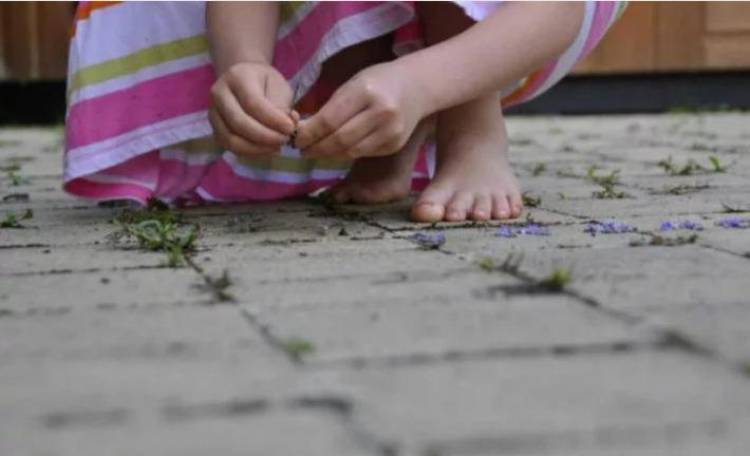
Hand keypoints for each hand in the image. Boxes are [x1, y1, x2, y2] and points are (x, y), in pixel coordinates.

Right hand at [209, 62, 295, 156]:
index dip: (273, 120)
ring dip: (257, 148)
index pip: (253, 103)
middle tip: (284, 139)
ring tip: (277, 146)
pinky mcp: (215, 130)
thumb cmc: (264, 83)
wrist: (244, 80)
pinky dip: (251, 152)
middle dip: (266, 137)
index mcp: (236, 77)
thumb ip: (282, 105)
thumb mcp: (278, 85)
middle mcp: (219, 94)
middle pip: (239, 123)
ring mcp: (213, 113)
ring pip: (231, 139)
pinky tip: (266, 149)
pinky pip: (230, 147)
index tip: (290, 128)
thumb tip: (287, 127)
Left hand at [294, 61, 426, 158]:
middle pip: (340, 140)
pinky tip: (337, 150)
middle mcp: (381, 113)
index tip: (296, 139)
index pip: (330, 120)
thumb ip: (330, 107)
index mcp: (366, 91)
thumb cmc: (378, 82)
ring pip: (351, 152)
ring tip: (316, 151)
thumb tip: (303, 131)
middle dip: (316, 148)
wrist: (417, 86)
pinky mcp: (395, 145)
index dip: (309, 134)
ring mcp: (391, 131)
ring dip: (329, 154)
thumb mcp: (353, 84)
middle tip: (302, 150)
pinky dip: (346, 153)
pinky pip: (363, 154)